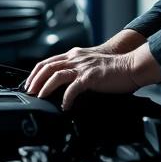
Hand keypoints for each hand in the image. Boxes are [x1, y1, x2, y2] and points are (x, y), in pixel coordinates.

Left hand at [24, 43, 160, 110]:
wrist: (131, 65)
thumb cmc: (113, 68)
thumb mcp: (90, 64)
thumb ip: (77, 70)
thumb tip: (64, 84)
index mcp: (74, 55)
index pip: (47, 62)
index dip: (35, 73)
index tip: (29, 84)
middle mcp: (76, 58)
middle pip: (48, 67)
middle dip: (35, 81)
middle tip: (30, 93)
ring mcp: (83, 67)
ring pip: (56, 75)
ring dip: (45, 87)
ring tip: (41, 98)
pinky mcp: (91, 77)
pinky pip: (73, 88)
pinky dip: (66, 98)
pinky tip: (65, 106)